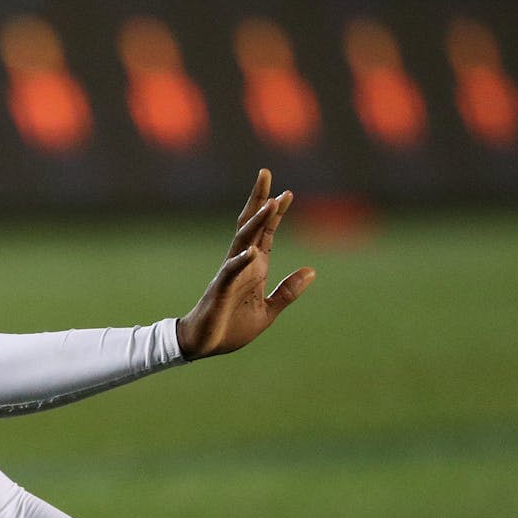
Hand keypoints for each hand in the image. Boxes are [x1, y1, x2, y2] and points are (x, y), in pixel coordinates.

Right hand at [175, 169, 314, 359]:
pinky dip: (242, 261)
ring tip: (271, 204)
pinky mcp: (221, 289)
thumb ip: (288, 291)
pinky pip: (232, 272)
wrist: (205, 344)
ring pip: (243, 241)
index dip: (276, 212)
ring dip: (257, 222)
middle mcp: (242, 264)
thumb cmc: (232, 327)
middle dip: (259, 199)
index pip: (266, 232)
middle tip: (266, 173)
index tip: (288, 192)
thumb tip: (312, 271)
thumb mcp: (268, 310)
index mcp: (255, 267)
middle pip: (251, 224)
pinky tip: (253, 251)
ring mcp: (230, 274)